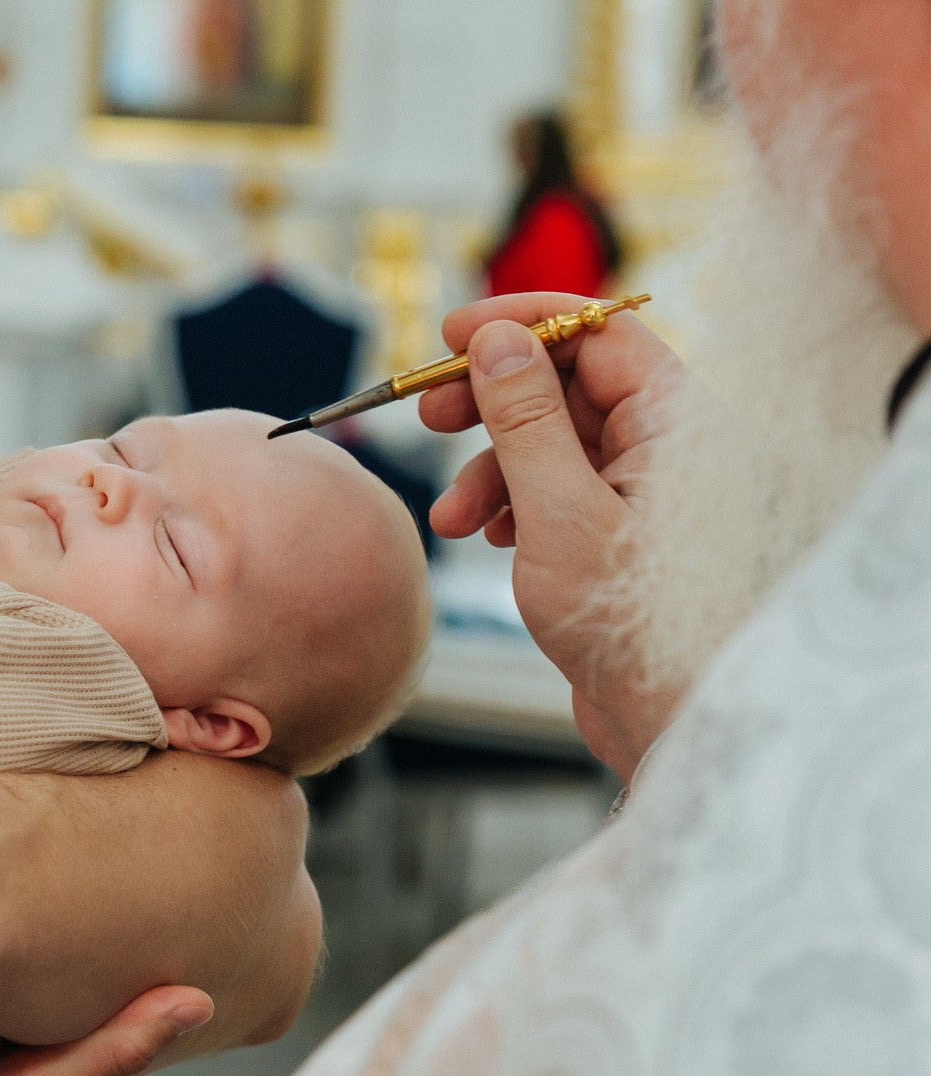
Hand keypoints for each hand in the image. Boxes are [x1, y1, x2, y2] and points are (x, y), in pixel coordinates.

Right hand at [422, 293, 691, 778]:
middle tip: (430, 412)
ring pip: (552, 441)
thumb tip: (498, 342)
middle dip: (492, 400)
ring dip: (490, 468)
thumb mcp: (560, 512)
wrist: (670, 719)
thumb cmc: (634, 625)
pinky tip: (488, 538)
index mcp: (676, 422)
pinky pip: (556, 488)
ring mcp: (643, 489)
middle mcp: (667, 444)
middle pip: (566, 384)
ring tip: (453, 517)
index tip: (452, 334)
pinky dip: (511, 504)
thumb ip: (525, 421)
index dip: (520, 326)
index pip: (596, 333)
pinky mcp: (619, 531)